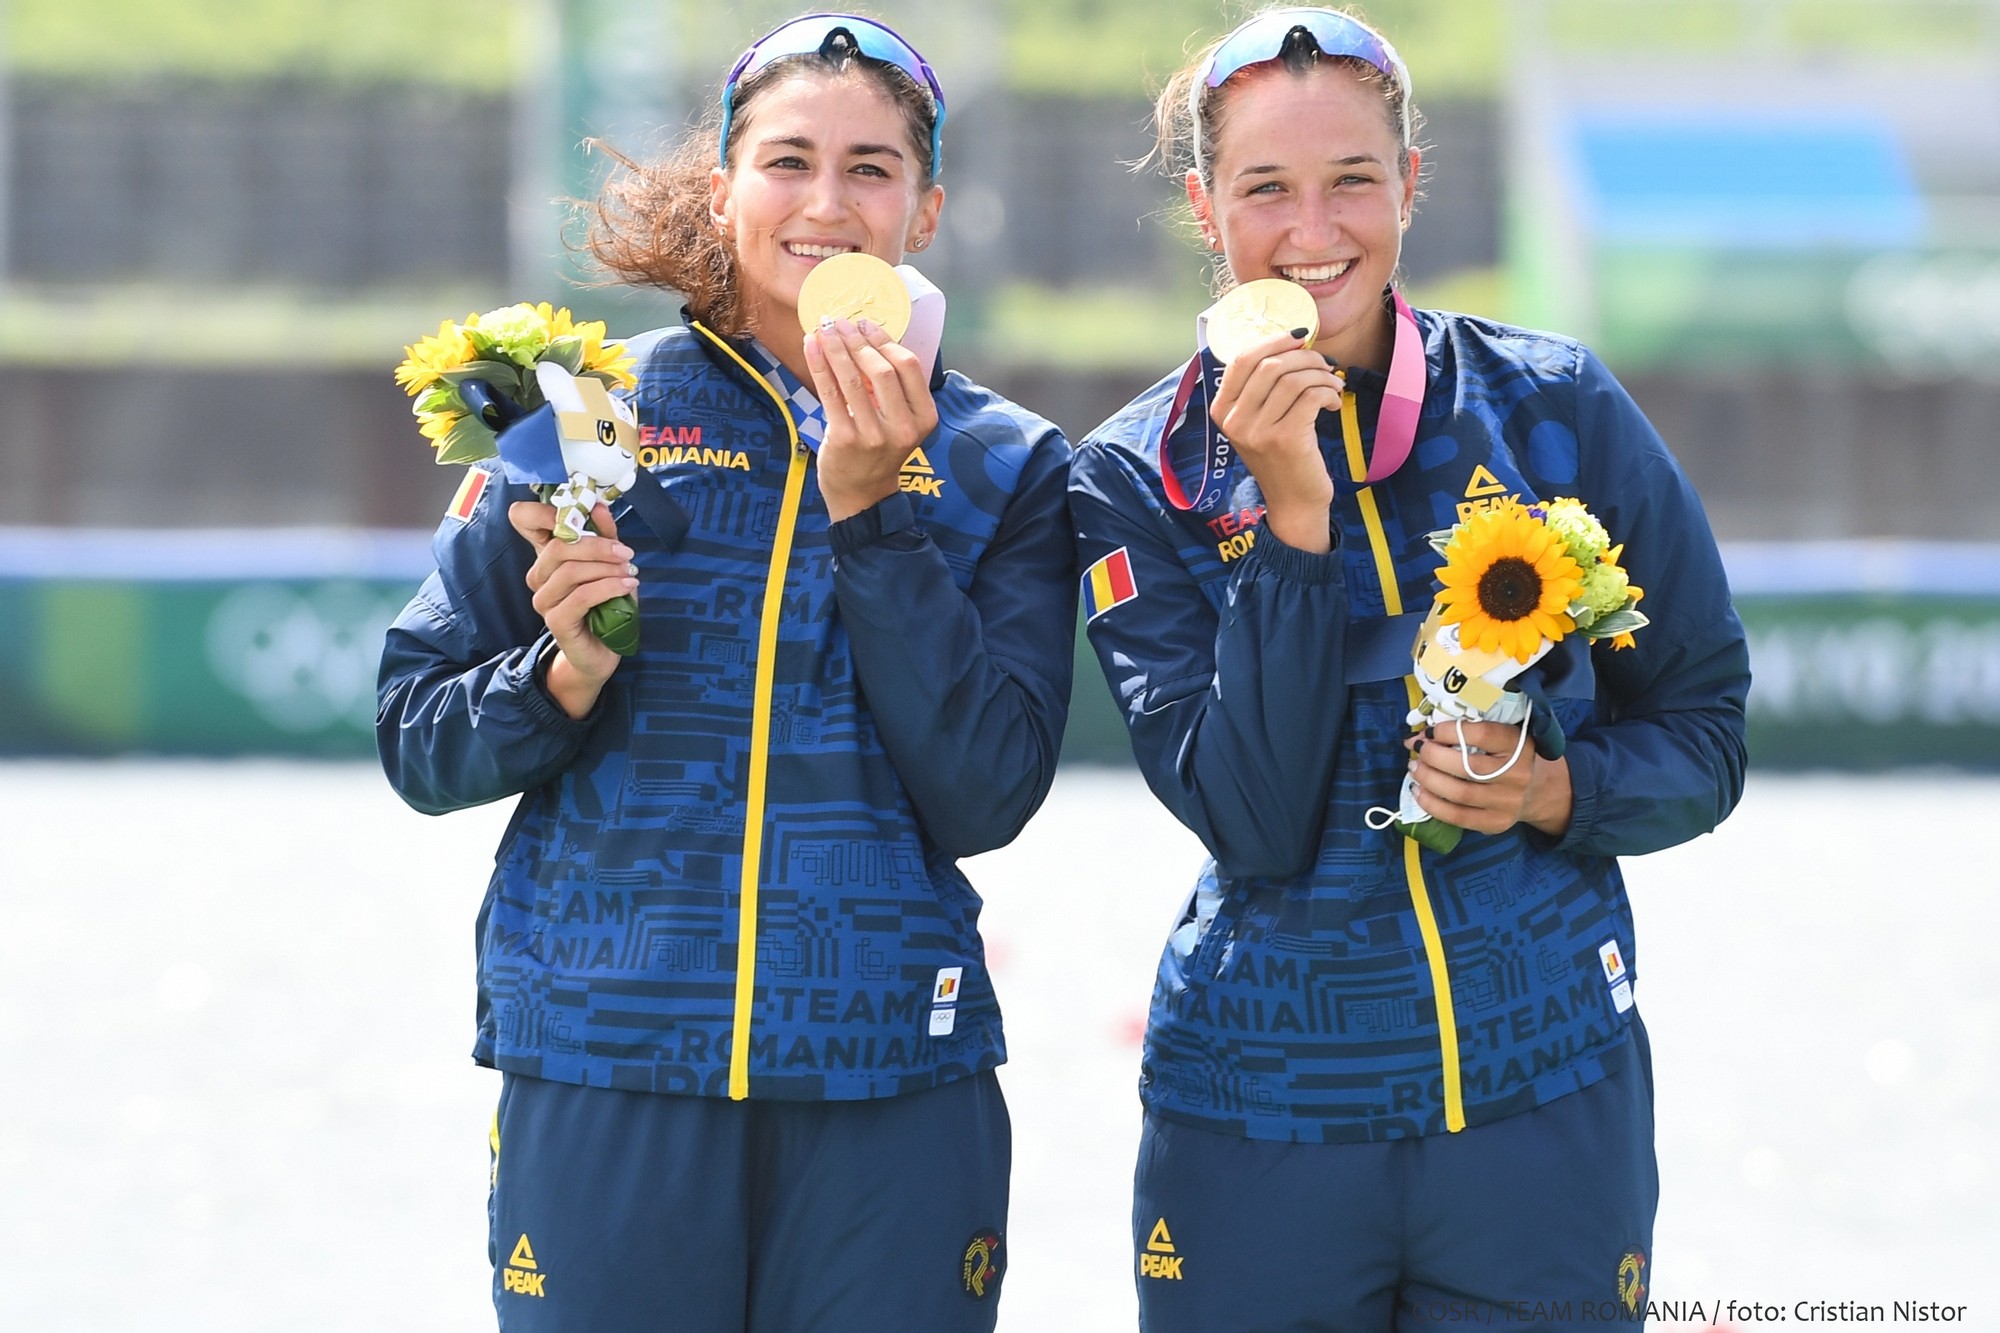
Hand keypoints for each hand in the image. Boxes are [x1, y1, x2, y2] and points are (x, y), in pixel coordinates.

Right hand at [507, 499, 635, 717]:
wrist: (603, 651)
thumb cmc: (606, 605)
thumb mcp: (610, 565)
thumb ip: (605, 536)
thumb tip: (599, 506)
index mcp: (547, 556)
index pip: (525, 520)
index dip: (544, 509)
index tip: (585, 508)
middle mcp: (538, 576)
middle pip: (559, 546)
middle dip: (597, 546)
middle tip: (626, 554)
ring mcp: (544, 599)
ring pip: (570, 571)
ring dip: (606, 569)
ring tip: (630, 575)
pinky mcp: (556, 621)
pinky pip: (581, 596)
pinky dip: (608, 588)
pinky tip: (628, 588)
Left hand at [803, 317, 937, 521]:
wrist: (862, 494)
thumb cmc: (879, 450)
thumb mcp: (901, 422)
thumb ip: (894, 389)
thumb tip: (867, 338)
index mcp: (924, 417)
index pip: (909, 367)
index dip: (886, 341)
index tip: (865, 325)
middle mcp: (903, 427)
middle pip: (882, 370)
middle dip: (858, 342)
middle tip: (840, 323)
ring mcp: (873, 435)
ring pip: (853, 379)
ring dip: (836, 348)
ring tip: (824, 330)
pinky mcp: (845, 440)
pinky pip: (831, 393)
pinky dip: (819, 365)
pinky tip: (811, 347)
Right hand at [1209, 331, 1345, 552]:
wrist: (1293, 501)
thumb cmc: (1281, 456)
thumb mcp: (1259, 421)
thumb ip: (1263, 387)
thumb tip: (1292, 343)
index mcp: (1222, 409)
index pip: (1241, 359)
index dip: (1273, 341)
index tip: (1300, 338)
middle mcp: (1234, 420)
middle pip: (1270, 365)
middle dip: (1305, 358)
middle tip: (1325, 366)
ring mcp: (1257, 431)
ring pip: (1292, 379)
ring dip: (1321, 375)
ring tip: (1334, 385)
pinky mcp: (1285, 440)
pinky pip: (1310, 397)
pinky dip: (1328, 393)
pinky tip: (1334, 404)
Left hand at [1404, 719, 1573, 838]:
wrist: (1536, 790)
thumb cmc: (1506, 757)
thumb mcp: (1497, 737)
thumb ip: (1464, 732)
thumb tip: (1418, 737)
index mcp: (1519, 745)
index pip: (1481, 734)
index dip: (1449, 731)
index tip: (1429, 731)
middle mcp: (1518, 774)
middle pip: (1467, 766)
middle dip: (1433, 756)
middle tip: (1418, 750)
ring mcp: (1508, 802)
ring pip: (1459, 793)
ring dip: (1428, 779)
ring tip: (1414, 768)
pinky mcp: (1497, 823)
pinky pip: (1457, 817)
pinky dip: (1431, 804)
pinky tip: (1419, 791)